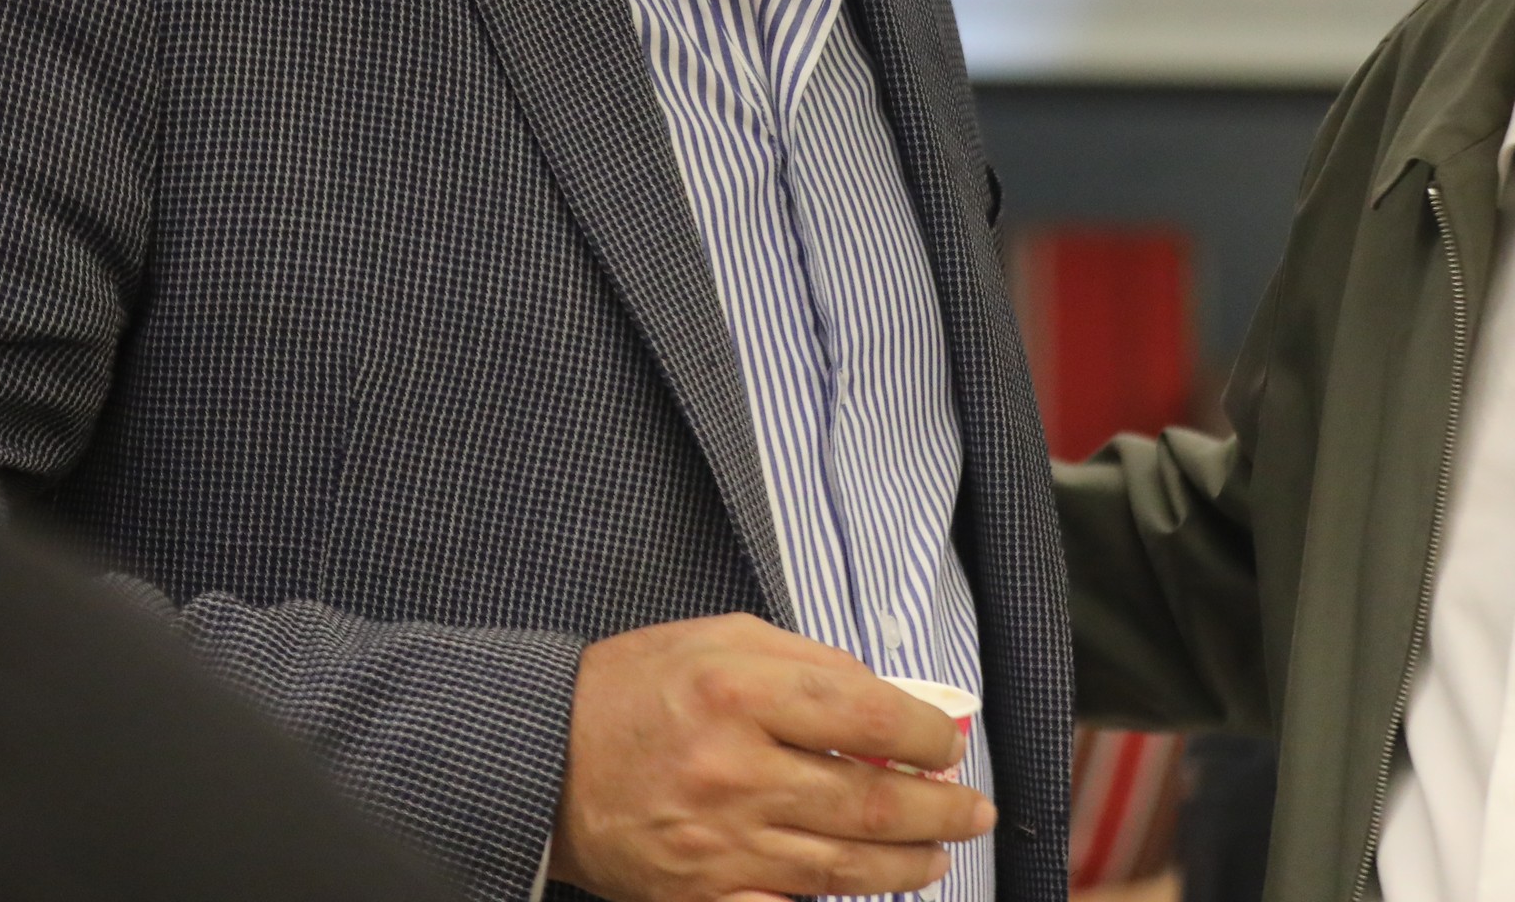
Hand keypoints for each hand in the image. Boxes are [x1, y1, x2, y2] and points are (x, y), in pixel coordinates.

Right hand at [548, 613, 991, 901]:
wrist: (542, 756)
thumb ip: (810, 663)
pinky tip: (867, 890)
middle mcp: (732, 768)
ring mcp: (718, 842)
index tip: (946, 742)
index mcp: (738, 689)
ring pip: (843, 868)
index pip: (867, 717)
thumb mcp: (720, 638)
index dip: (926, 735)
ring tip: (935, 855)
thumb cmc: (635, 689)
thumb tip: (891, 704)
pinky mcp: (701, 895)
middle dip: (939, 812)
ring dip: (907, 865)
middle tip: (972, 811)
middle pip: (869, 802)